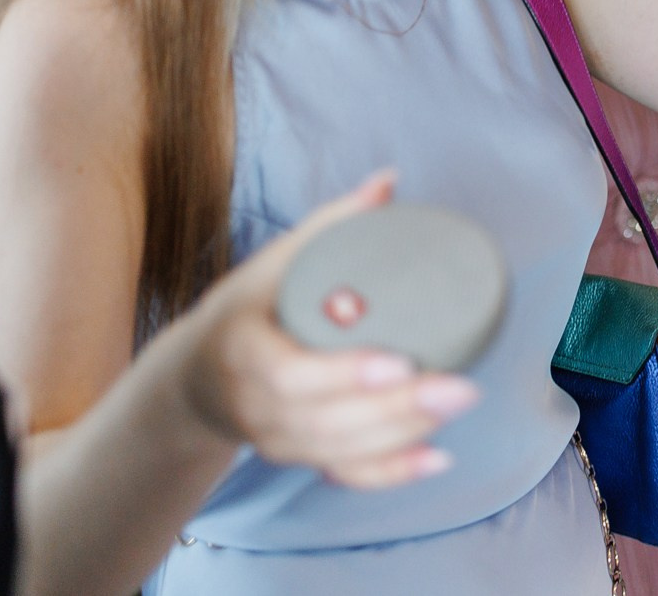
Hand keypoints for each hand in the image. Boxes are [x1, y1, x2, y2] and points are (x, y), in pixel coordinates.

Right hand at [179, 173, 481, 488]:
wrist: (199, 375)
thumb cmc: (248, 309)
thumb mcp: (275, 262)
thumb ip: (333, 223)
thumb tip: (388, 181)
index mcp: (242, 351)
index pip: (289, 375)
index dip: (344, 376)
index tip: (399, 362)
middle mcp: (254, 406)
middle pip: (326, 421)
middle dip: (396, 409)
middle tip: (458, 386)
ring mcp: (276, 440)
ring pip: (339, 451)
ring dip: (404, 435)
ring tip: (458, 402)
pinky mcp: (299, 459)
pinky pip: (344, 475)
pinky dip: (391, 473)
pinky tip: (439, 459)